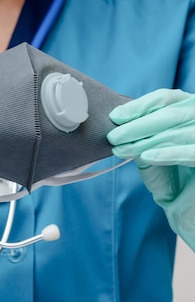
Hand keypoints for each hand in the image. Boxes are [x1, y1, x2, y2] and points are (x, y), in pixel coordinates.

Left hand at [107, 89, 194, 250]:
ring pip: (175, 133)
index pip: (165, 99)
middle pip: (169, 114)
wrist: (189, 202)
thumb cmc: (173, 172)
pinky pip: (190, 152)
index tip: (116, 116)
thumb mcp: (155, 146)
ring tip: (121, 149)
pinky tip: (146, 157)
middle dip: (137, 125)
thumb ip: (144, 131)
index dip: (139, 106)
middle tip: (113, 136)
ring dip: (145, 141)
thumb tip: (118, 121)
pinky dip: (167, 153)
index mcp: (189, 106)